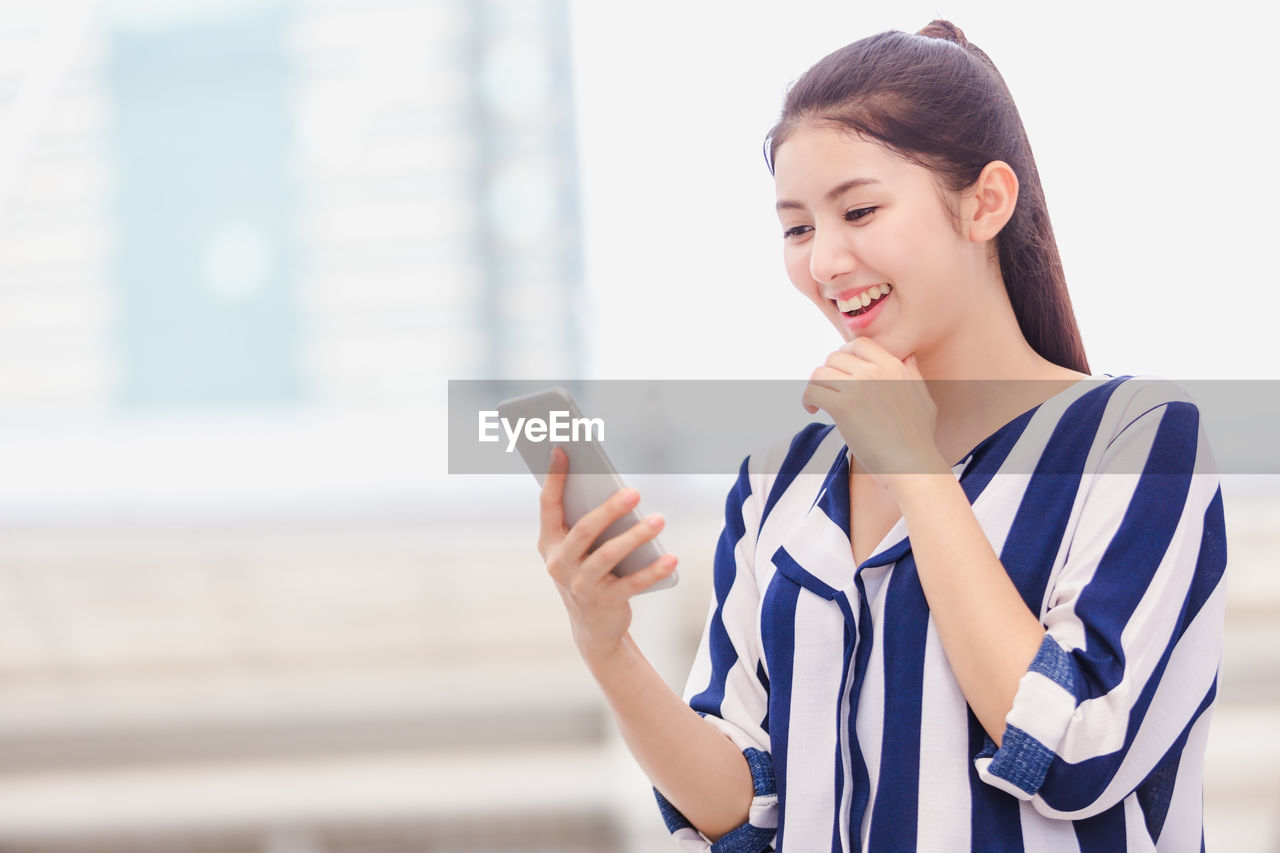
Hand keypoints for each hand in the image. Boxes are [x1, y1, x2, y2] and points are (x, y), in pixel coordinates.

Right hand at [537, 447, 678, 667]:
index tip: (562, 449)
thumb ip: (588, 520)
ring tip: (660, 520)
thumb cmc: (590, 571)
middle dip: (609, 509)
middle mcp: (559, 563)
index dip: (554, 477)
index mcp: (549, 542)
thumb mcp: (582, 547)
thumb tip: (616, 487)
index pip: (549, 505)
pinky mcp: (605, 602)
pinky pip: (632, 583)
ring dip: (636, 536)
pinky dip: (654, 570)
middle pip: (584, 530)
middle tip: (634, 491)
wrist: (594, 627)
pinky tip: (672, 558)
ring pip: (608, 555)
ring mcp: (580, 585)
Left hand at [801, 337, 946, 488]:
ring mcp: (858, 387)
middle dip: (828, 371)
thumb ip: (913, 374)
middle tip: (829, 389)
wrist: (912, 464)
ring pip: (820, 372)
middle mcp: (874, 371)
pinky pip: (813, 391)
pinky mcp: (843, 407)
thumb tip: (908, 357)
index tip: (842, 371)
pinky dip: (807, 399)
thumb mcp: (923, 398)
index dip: (845, 355)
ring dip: (815, 385)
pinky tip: (813, 410)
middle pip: (835, 357)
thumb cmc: (919, 438)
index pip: (859, 344)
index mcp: (893, 366)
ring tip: (818, 401)